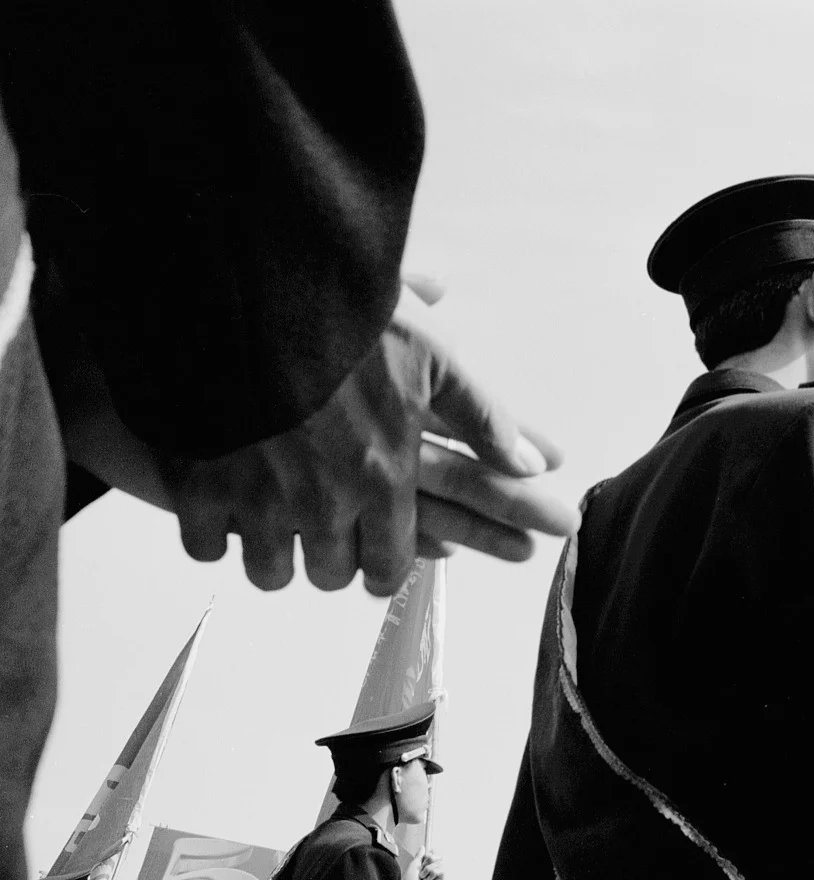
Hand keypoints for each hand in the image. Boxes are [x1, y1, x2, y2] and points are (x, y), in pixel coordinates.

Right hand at [157, 292, 578, 594]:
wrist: (242, 292)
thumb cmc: (344, 320)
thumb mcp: (434, 359)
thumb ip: (483, 420)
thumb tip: (536, 466)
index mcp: (383, 479)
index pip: (392, 560)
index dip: (389, 568)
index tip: (383, 565)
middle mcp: (323, 504)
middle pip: (330, 573)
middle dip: (334, 564)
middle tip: (328, 549)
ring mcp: (257, 501)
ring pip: (269, 569)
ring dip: (275, 559)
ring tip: (270, 541)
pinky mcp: (197, 487)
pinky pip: (204, 545)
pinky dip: (212, 538)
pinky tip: (216, 526)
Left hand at [400, 848, 445, 879]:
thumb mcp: (413, 866)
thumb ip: (419, 856)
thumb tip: (423, 847)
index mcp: (425, 864)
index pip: (433, 853)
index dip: (431, 852)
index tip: (426, 854)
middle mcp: (432, 868)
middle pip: (438, 855)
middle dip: (430, 859)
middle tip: (423, 866)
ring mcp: (437, 874)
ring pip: (440, 862)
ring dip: (429, 868)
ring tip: (423, 876)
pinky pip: (442, 869)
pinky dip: (433, 873)